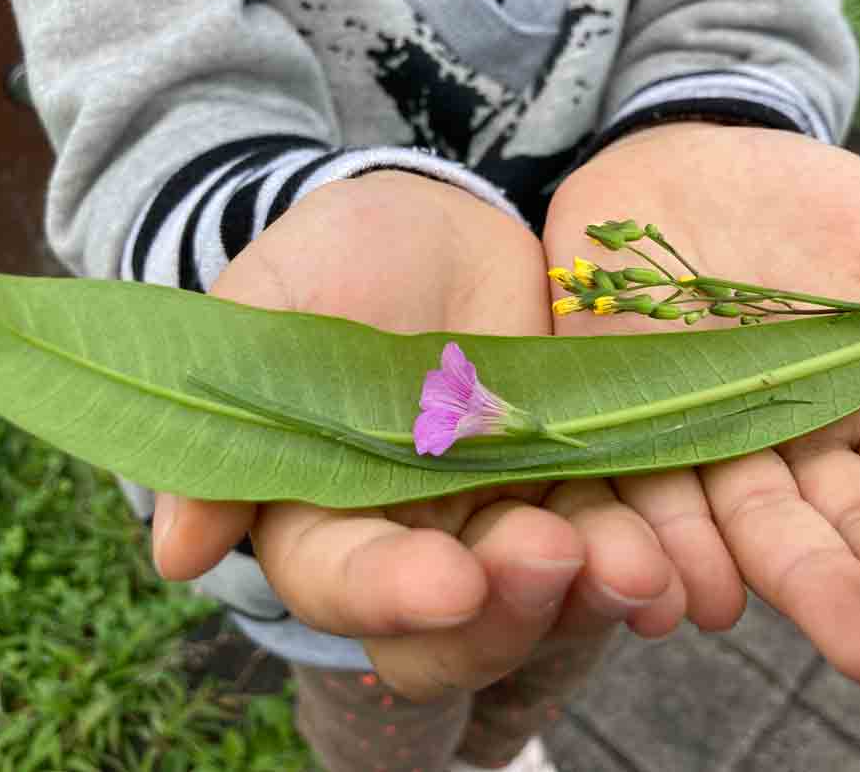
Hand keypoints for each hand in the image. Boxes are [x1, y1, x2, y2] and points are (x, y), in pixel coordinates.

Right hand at [150, 172, 677, 699]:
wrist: (442, 225)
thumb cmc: (342, 257)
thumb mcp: (275, 308)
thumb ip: (234, 415)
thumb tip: (178, 555)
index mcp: (325, 512)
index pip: (344, 584)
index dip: (390, 595)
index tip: (447, 578)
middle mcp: (415, 543)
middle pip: (452, 635)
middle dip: (504, 613)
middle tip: (552, 553)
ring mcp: (502, 524)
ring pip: (543, 605)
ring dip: (590, 597)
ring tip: (640, 564)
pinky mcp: (579, 496)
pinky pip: (616, 550)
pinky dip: (649, 559)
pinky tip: (681, 557)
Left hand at [543, 122, 859, 684]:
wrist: (662, 170)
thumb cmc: (784, 198)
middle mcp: (797, 451)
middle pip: (848, 535)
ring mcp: (707, 451)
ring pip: (750, 536)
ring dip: (778, 590)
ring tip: (811, 636)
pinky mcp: (621, 436)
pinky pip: (636, 505)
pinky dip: (657, 554)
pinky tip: (673, 599)